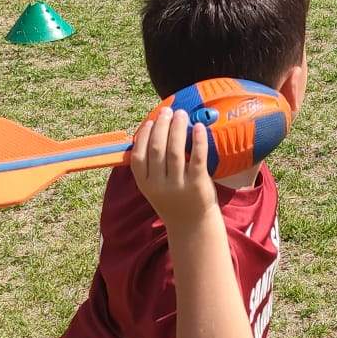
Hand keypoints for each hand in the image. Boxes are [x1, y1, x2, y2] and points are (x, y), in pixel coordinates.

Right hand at [129, 106, 218, 229]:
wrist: (191, 225)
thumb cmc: (172, 200)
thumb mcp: (153, 188)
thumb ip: (150, 167)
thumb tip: (153, 132)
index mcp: (144, 184)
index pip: (138, 156)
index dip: (143, 135)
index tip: (150, 121)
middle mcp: (159, 185)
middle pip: (157, 148)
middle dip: (161, 126)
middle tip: (167, 112)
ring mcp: (178, 185)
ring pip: (175, 150)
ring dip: (177, 128)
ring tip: (181, 115)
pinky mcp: (197, 184)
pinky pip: (197, 157)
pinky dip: (197, 140)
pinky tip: (198, 127)